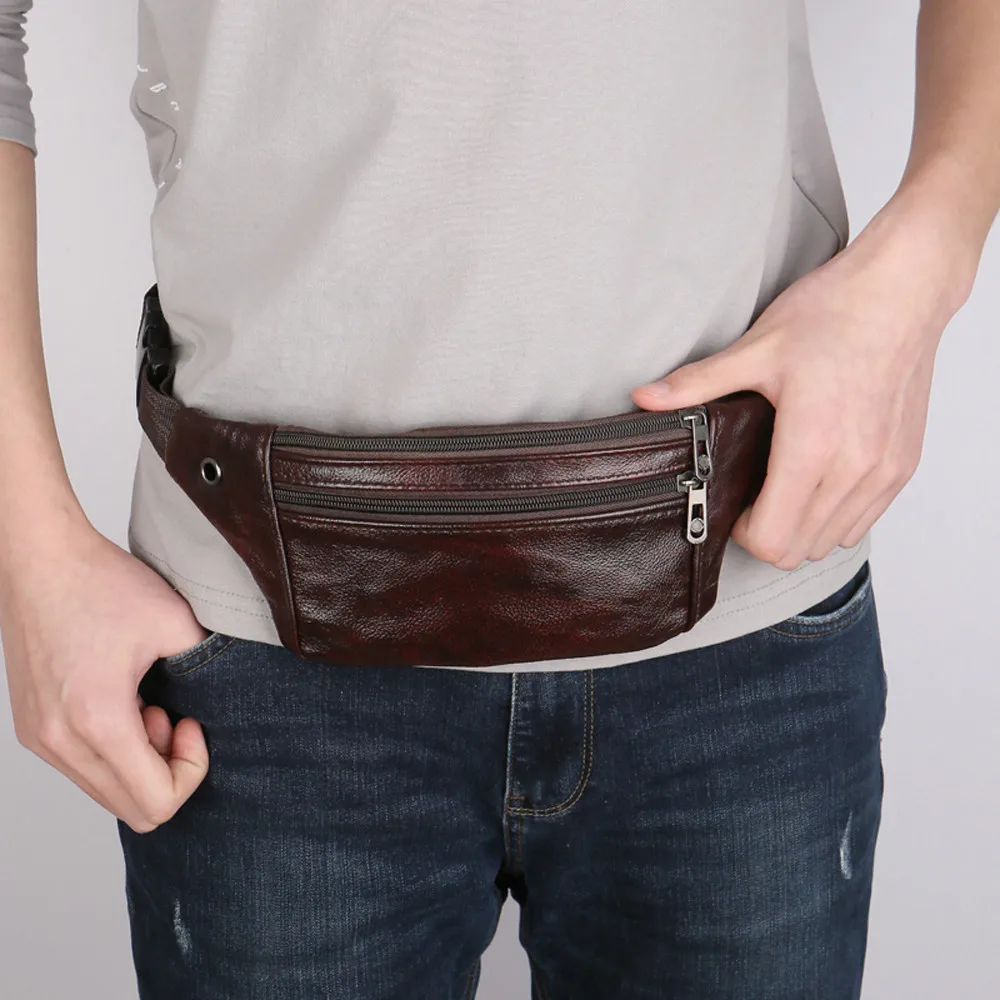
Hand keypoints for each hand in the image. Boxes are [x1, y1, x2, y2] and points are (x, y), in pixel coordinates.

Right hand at [1, 521, 211, 832]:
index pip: (156, 803)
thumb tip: (224, 698)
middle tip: (174, 714)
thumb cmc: (100, 583)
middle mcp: (59, 741)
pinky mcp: (33, 727)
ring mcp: (40, 738)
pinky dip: (114, 749)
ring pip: (106, 791)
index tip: (192, 723)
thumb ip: (206, 669)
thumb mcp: (175, 623)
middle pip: (132, 810)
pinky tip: (125, 700)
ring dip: (139, 760)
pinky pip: (83, 768)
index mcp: (97, 722)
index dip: (191, 771)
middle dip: (167, 770)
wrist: (39, 557)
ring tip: (148, 702)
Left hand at [631, 203, 972, 570]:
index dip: (742, 531)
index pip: (772, 540)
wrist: (904, 288)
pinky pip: (863, 521)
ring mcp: (883, 470)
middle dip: (767, 531)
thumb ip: (697, 383)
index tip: (734, 503)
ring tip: (783, 484)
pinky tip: (817, 477)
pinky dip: (834, 514)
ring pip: (830, 541)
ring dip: (801, 525)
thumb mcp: (757, 347)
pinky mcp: (903, 465)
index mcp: (813, 446)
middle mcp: (853, 468)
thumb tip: (644, 398)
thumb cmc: (835, 312)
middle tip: (752, 493)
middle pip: (797, 551)